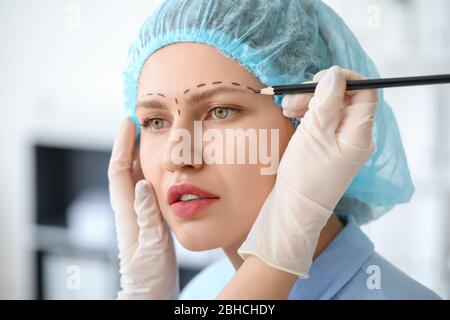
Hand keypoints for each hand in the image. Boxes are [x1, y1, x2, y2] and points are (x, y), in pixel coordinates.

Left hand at [108, 118, 178, 298]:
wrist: (150, 292)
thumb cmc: (149, 274)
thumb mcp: (152, 244)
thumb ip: (148, 215)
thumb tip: (144, 183)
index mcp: (127, 212)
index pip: (118, 170)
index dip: (122, 145)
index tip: (128, 122)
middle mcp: (130, 209)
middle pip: (124, 169)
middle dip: (129, 145)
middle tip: (141, 124)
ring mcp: (139, 214)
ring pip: (135, 177)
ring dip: (140, 156)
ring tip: (152, 139)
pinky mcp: (149, 220)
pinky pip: (147, 189)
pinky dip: (152, 173)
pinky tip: (163, 171)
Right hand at [238, 65, 376, 276]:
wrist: (294, 208)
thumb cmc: (305, 175)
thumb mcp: (314, 133)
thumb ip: (326, 101)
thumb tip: (335, 74)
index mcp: (360, 133)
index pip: (366, 92)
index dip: (345, 79)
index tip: (318, 79)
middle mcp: (355, 136)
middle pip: (345, 98)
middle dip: (318, 92)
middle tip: (293, 99)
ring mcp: (341, 142)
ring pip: (331, 108)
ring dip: (309, 102)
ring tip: (288, 109)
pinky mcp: (328, 146)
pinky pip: (322, 121)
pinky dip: (307, 114)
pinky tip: (291, 116)